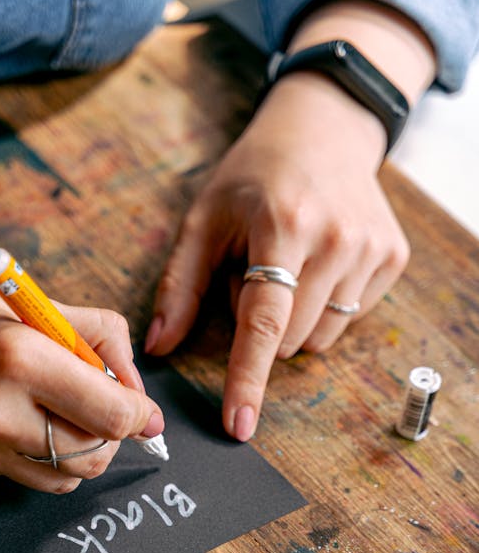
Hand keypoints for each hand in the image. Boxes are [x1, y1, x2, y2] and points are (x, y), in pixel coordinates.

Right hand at [0, 230, 162, 488]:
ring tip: (62, 413)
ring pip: (63, 479)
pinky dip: (37, 453)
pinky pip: (21, 475)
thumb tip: (135, 383)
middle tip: (103, 406)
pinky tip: (17, 417)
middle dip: (112, 435)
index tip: (142, 406)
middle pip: (95, 457)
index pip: (113, 414)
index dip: (140, 412)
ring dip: (79, 452)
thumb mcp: (18, 300)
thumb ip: (89, 336)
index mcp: (16, 357)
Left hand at [145, 74, 408, 439]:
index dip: (247, 378)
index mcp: (283, 225)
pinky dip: (323, 306)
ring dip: (292, 321)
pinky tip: (317, 264)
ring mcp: (371, 249)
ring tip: (286, 266)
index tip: (239, 424)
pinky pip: (347, 320)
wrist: (323, 128)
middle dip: (260, 326)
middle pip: (287, 340)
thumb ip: (179, 286)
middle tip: (253, 274)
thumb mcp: (204, 219)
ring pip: (318, 338)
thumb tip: (158, 347)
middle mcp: (336, 239)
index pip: (263, 322)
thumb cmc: (254, 177)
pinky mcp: (393, 257)